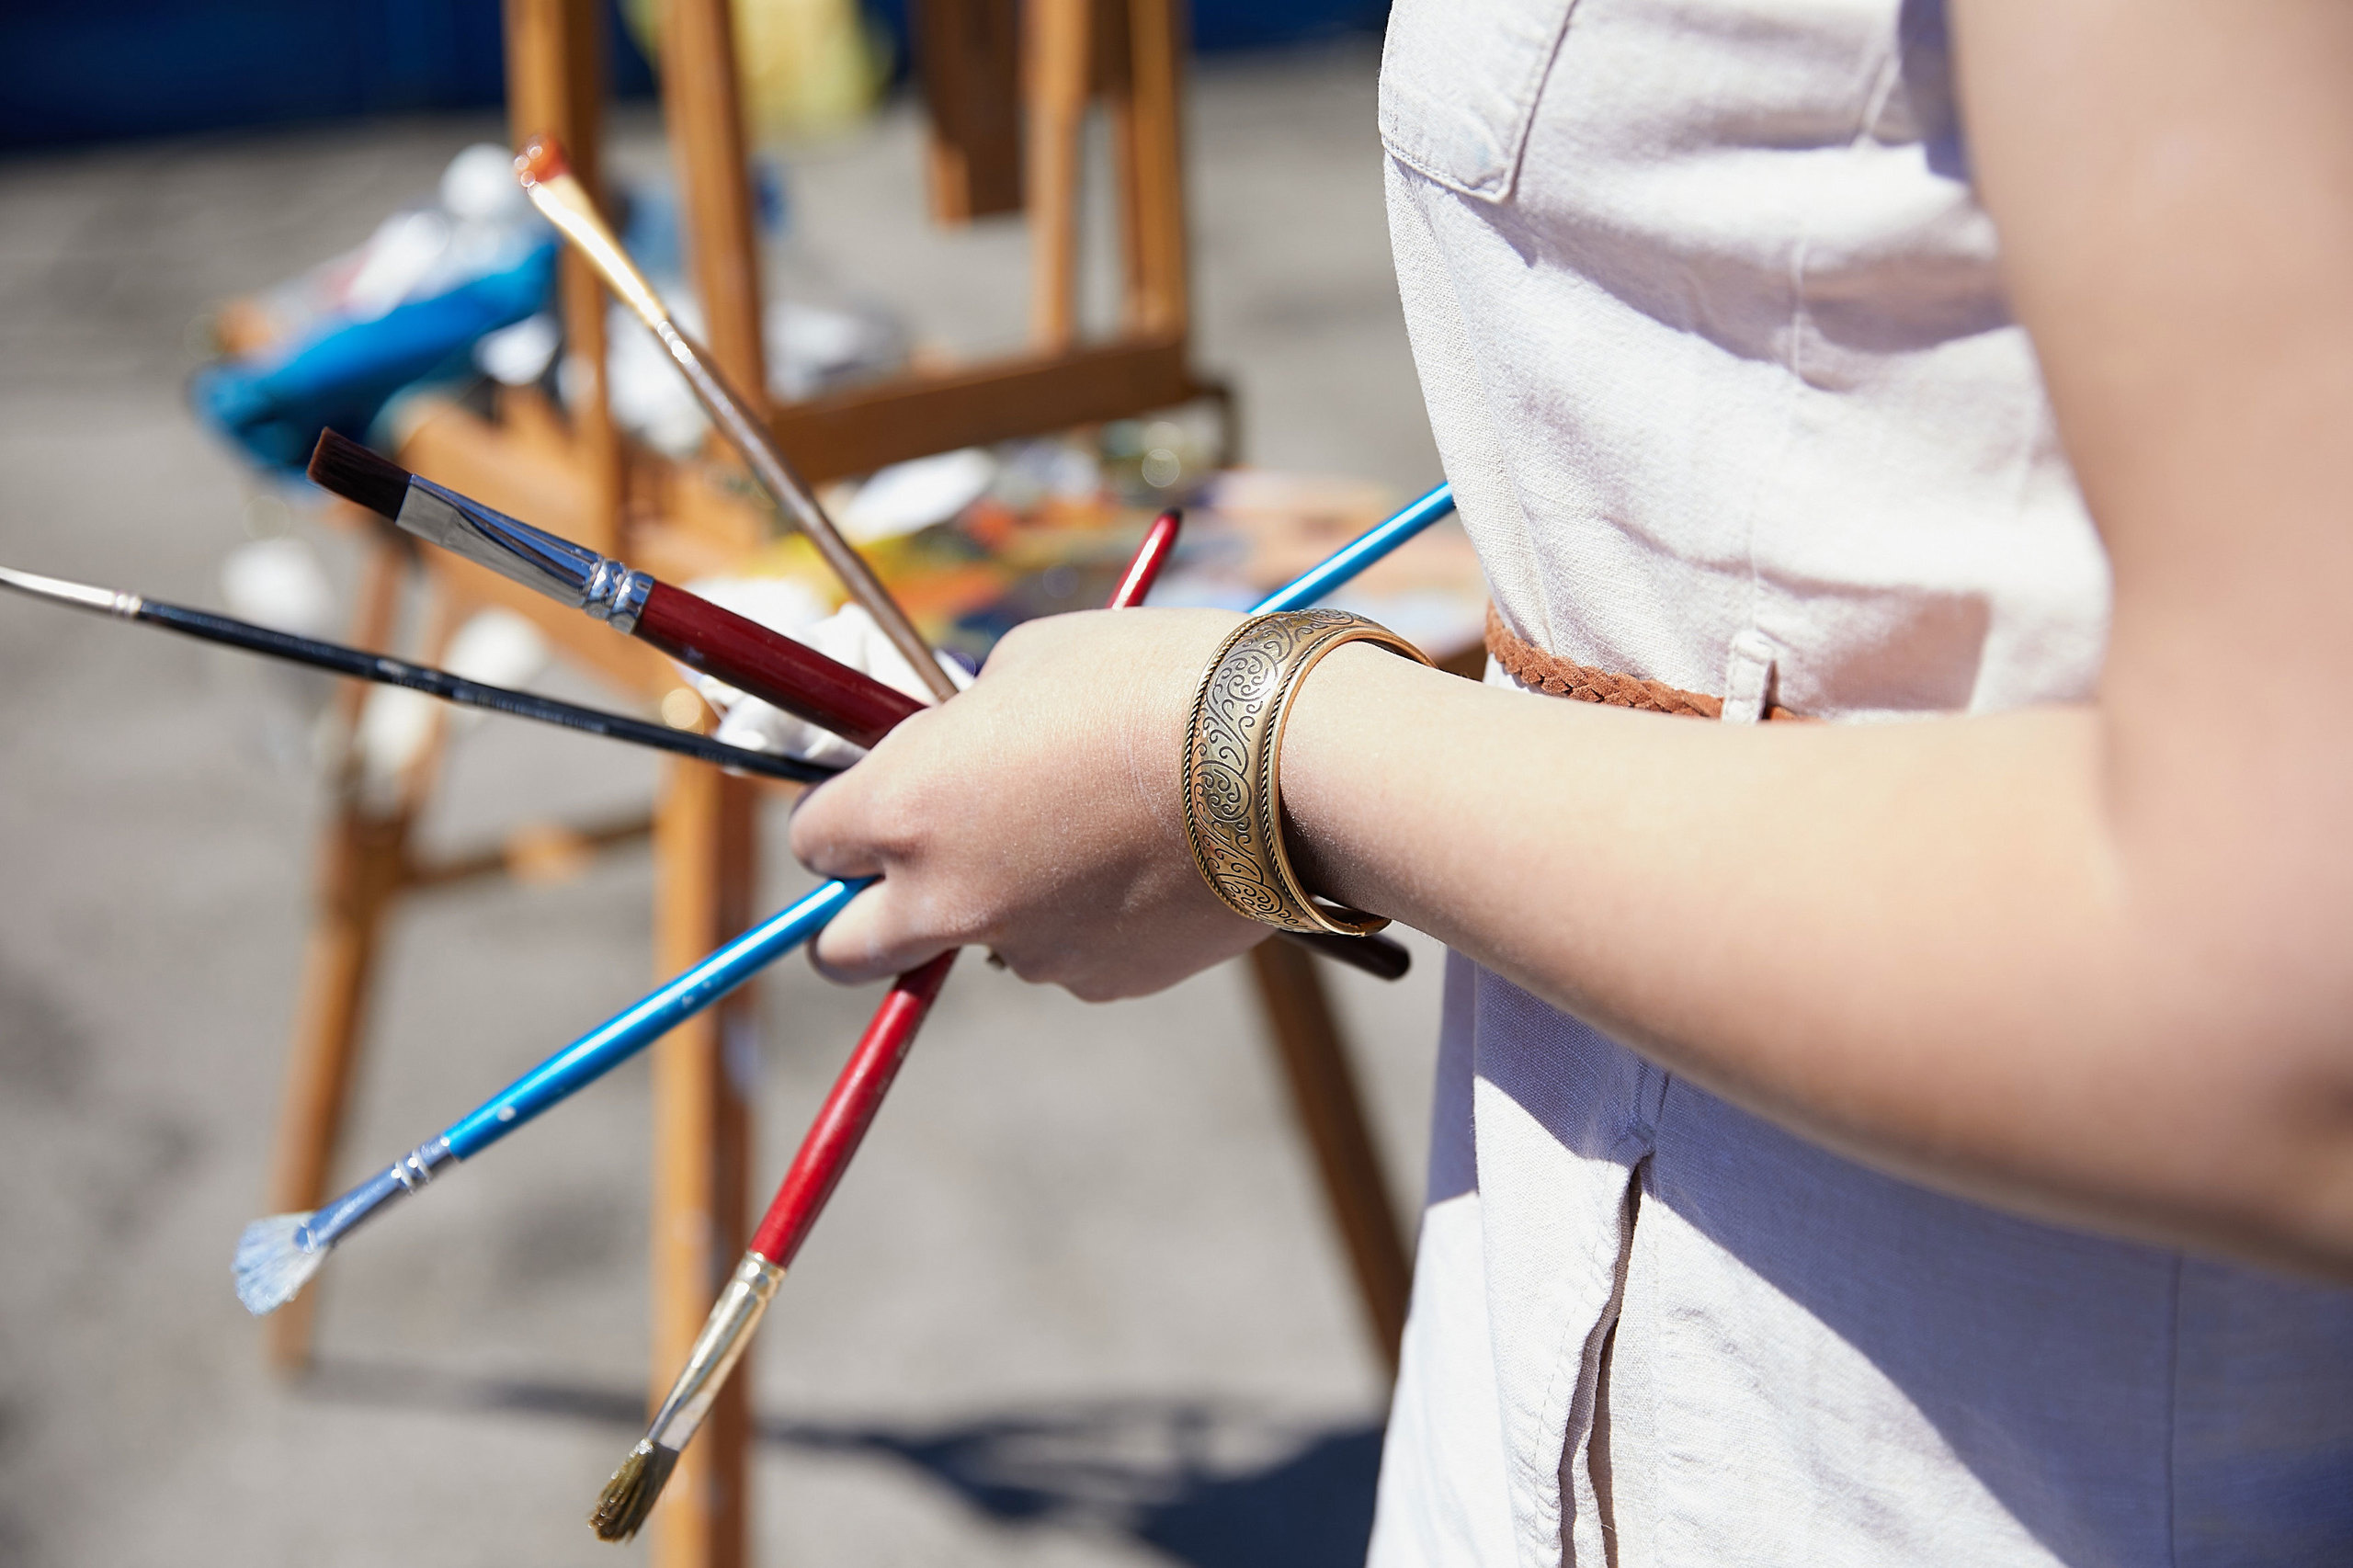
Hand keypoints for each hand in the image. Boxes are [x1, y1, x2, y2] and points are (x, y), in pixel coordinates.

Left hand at [789, 607, 1270, 999]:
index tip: (874, 800)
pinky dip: (1086, 920)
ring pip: (977, 945)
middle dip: (859, 918)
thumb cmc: (1148, 681)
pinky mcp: (1106, 981)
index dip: (840, 820)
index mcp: (905, 807)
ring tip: (1085, 832)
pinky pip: (1069, 954)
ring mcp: (1027, 950)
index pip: (814, 842)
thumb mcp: (1027, 662)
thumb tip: (962, 748)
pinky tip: (1144, 860)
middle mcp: (947, 899)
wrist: (1279, 758)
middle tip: (911, 873)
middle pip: (843, 952)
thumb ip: (967, 722)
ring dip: (998, 907)